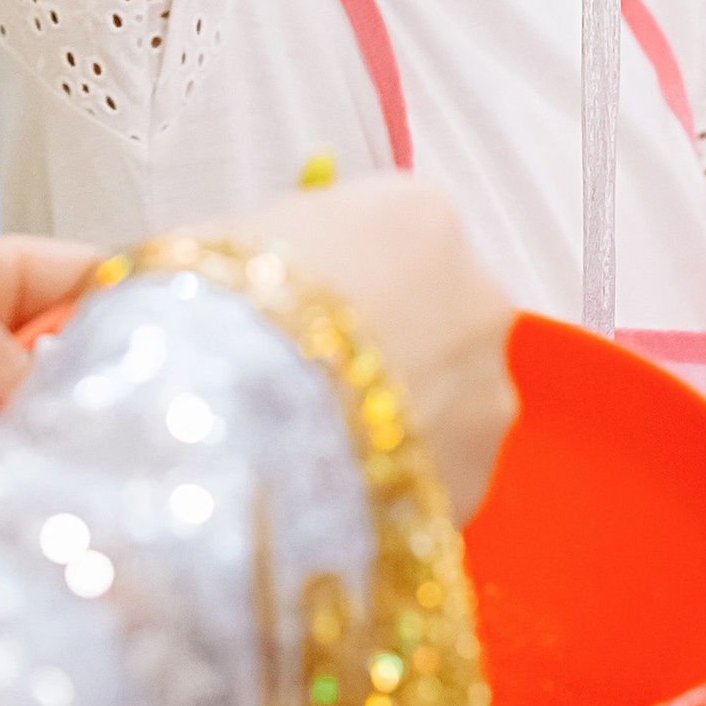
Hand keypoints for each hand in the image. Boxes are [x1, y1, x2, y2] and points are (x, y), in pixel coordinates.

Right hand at [224, 172, 516, 526]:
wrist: (223, 431)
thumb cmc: (218, 312)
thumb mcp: (240, 246)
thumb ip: (293, 250)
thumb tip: (286, 269)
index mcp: (419, 216)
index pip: (402, 233)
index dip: (356, 273)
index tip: (316, 305)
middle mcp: (476, 294)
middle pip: (442, 311)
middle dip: (397, 342)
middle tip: (322, 379)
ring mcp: (487, 390)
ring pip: (455, 395)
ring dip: (408, 413)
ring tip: (326, 444)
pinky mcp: (478, 477)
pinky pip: (442, 469)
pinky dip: (402, 477)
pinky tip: (341, 488)